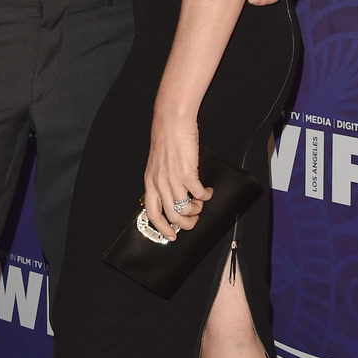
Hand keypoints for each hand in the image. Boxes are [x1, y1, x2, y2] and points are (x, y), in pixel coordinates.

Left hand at [142, 114, 212, 241]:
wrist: (172, 122)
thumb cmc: (165, 139)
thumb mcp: (156, 164)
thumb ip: (160, 179)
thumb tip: (170, 195)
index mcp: (150, 182)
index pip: (152, 213)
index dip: (161, 227)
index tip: (171, 235)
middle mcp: (159, 184)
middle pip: (171, 216)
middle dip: (185, 223)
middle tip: (193, 220)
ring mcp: (173, 180)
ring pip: (185, 208)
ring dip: (196, 210)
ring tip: (201, 204)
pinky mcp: (188, 174)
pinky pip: (199, 194)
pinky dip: (206, 196)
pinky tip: (208, 191)